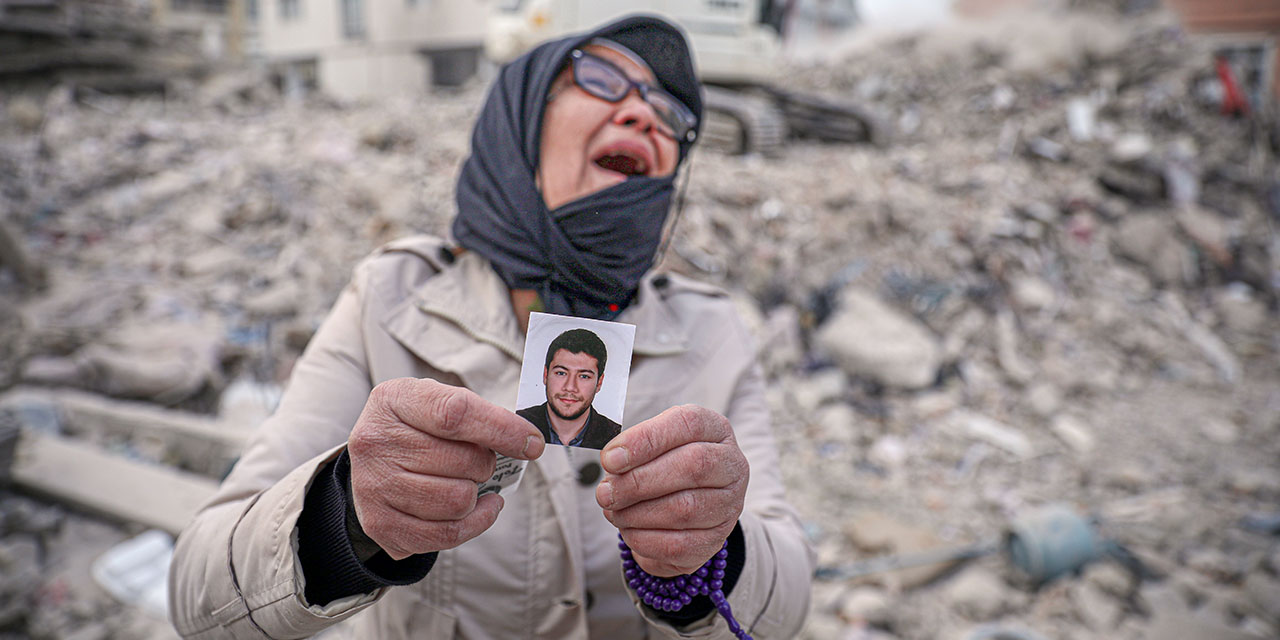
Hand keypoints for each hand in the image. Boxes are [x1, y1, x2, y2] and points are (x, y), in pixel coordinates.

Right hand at [347, 378, 543, 559]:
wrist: (370, 462)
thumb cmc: (416, 427)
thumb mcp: (436, 402)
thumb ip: (478, 414)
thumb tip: (528, 441)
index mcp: (393, 401)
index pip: (456, 414)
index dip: (502, 430)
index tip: (532, 443)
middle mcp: (376, 443)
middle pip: (463, 461)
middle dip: (486, 463)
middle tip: (478, 460)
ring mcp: (374, 487)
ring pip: (458, 500)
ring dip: (476, 493)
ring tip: (468, 481)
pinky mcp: (381, 525)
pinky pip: (447, 534)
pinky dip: (476, 522)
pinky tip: (479, 507)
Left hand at [596, 405, 747, 576]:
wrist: (687, 502)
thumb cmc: (666, 462)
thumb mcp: (653, 442)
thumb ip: (634, 447)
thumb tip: (613, 461)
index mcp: (715, 429)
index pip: (688, 425)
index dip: (646, 440)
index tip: (610, 459)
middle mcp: (731, 465)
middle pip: (692, 467)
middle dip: (639, 482)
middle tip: (605, 493)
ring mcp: (729, 505)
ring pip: (685, 509)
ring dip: (637, 513)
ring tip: (613, 510)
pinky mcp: (716, 540)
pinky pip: (679, 544)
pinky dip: (644, 538)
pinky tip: (627, 529)